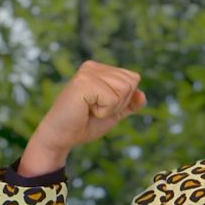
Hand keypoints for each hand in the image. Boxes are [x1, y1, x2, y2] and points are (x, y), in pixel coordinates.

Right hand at [18, 60, 145, 174]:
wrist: (61, 137)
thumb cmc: (85, 124)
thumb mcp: (115, 112)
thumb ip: (131, 103)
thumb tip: (142, 95)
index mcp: (100, 69)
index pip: (133, 78)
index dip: (125, 99)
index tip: (102, 106)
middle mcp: (93, 67)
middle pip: (131, 82)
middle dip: (119, 103)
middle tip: (95, 109)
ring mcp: (87, 72)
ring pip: (124, 89)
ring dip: (111, 107)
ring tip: (90, 109)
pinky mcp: (83, 82)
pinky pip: (113, 99)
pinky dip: (104, 111)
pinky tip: (86, 110)